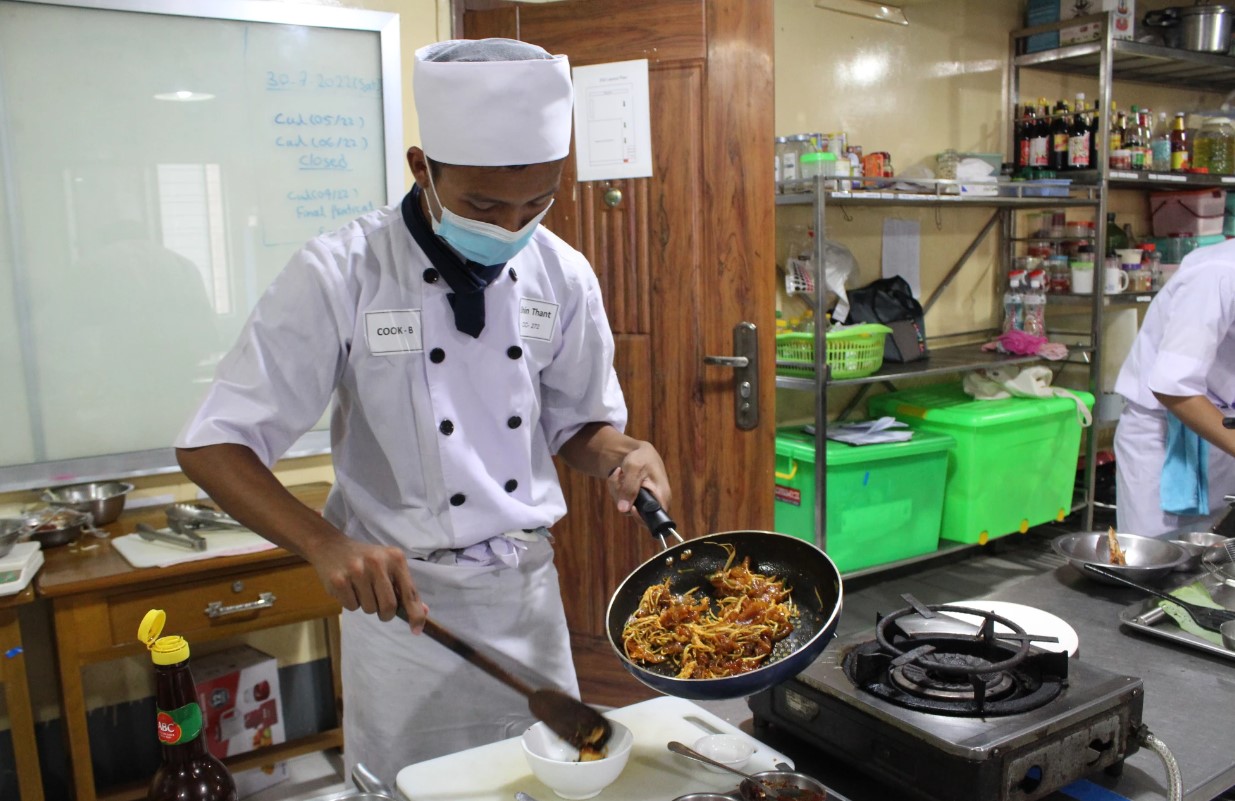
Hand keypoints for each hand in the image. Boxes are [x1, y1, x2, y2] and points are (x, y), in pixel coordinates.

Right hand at [307, 534, 428, 633]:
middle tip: (379, 606)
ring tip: (360, 588)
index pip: (410, 593)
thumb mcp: (389, 565)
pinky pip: (351, 607)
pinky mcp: (338, 580)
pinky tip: (348, 587)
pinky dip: (352, 602)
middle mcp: (377, 562)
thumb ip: (405, 587)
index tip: (416, 630)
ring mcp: (356, 571)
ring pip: (369, 609)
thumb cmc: (366, 559)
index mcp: (395, 558)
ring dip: (367, 605)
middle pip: (389, 606)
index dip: (415, 615)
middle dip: (386, 614)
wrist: (331, 546)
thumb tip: (422, 611)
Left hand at [607, 440, 671, 514]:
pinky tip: (618, 477)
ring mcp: (643, 502)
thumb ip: (629, 488)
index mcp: (662, 496)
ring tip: (619, 472)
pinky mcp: (634, 500)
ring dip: (616, 490)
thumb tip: (624, 509)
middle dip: (622, 497)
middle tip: (620, 478)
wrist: (636, 451)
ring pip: (624, 507)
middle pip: (634, 513)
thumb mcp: (634, 468)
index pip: (655, 519)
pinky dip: (616, 490)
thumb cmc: (640, 457)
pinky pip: (621, 502)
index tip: (631, 506)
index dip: (640, 517)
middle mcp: (654, 502)